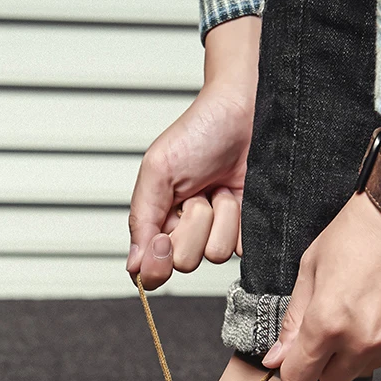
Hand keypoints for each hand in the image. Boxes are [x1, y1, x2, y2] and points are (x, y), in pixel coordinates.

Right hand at [127, 17, 259, 288]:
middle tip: (197, 193)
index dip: (157, 263)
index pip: (151, 268)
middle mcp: (188, 232)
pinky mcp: (246, 230)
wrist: (246, 113)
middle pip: (185, 262)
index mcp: (159, 220)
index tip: (163, 241)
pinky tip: (239, 195)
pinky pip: (241, 249)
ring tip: (219, 188)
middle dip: (192, 225)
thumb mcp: (158, 170)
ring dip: (219, 217)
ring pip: (215, 255)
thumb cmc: (200, 131)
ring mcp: (218, 231)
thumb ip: (142, 219)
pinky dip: (240, 222)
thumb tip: (133, 266)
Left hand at [262, 191, 380, 380]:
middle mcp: (364, 342)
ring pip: (367, 366)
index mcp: (327, 324)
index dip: (294, 371)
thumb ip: (293, 320)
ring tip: (367, 306)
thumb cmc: (360, 232)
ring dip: (360, 349)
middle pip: (333, 379)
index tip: (296, 361)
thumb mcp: (311, 268)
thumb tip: (276, 360)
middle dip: (327, 361)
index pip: (299, 379)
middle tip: (334, 326)